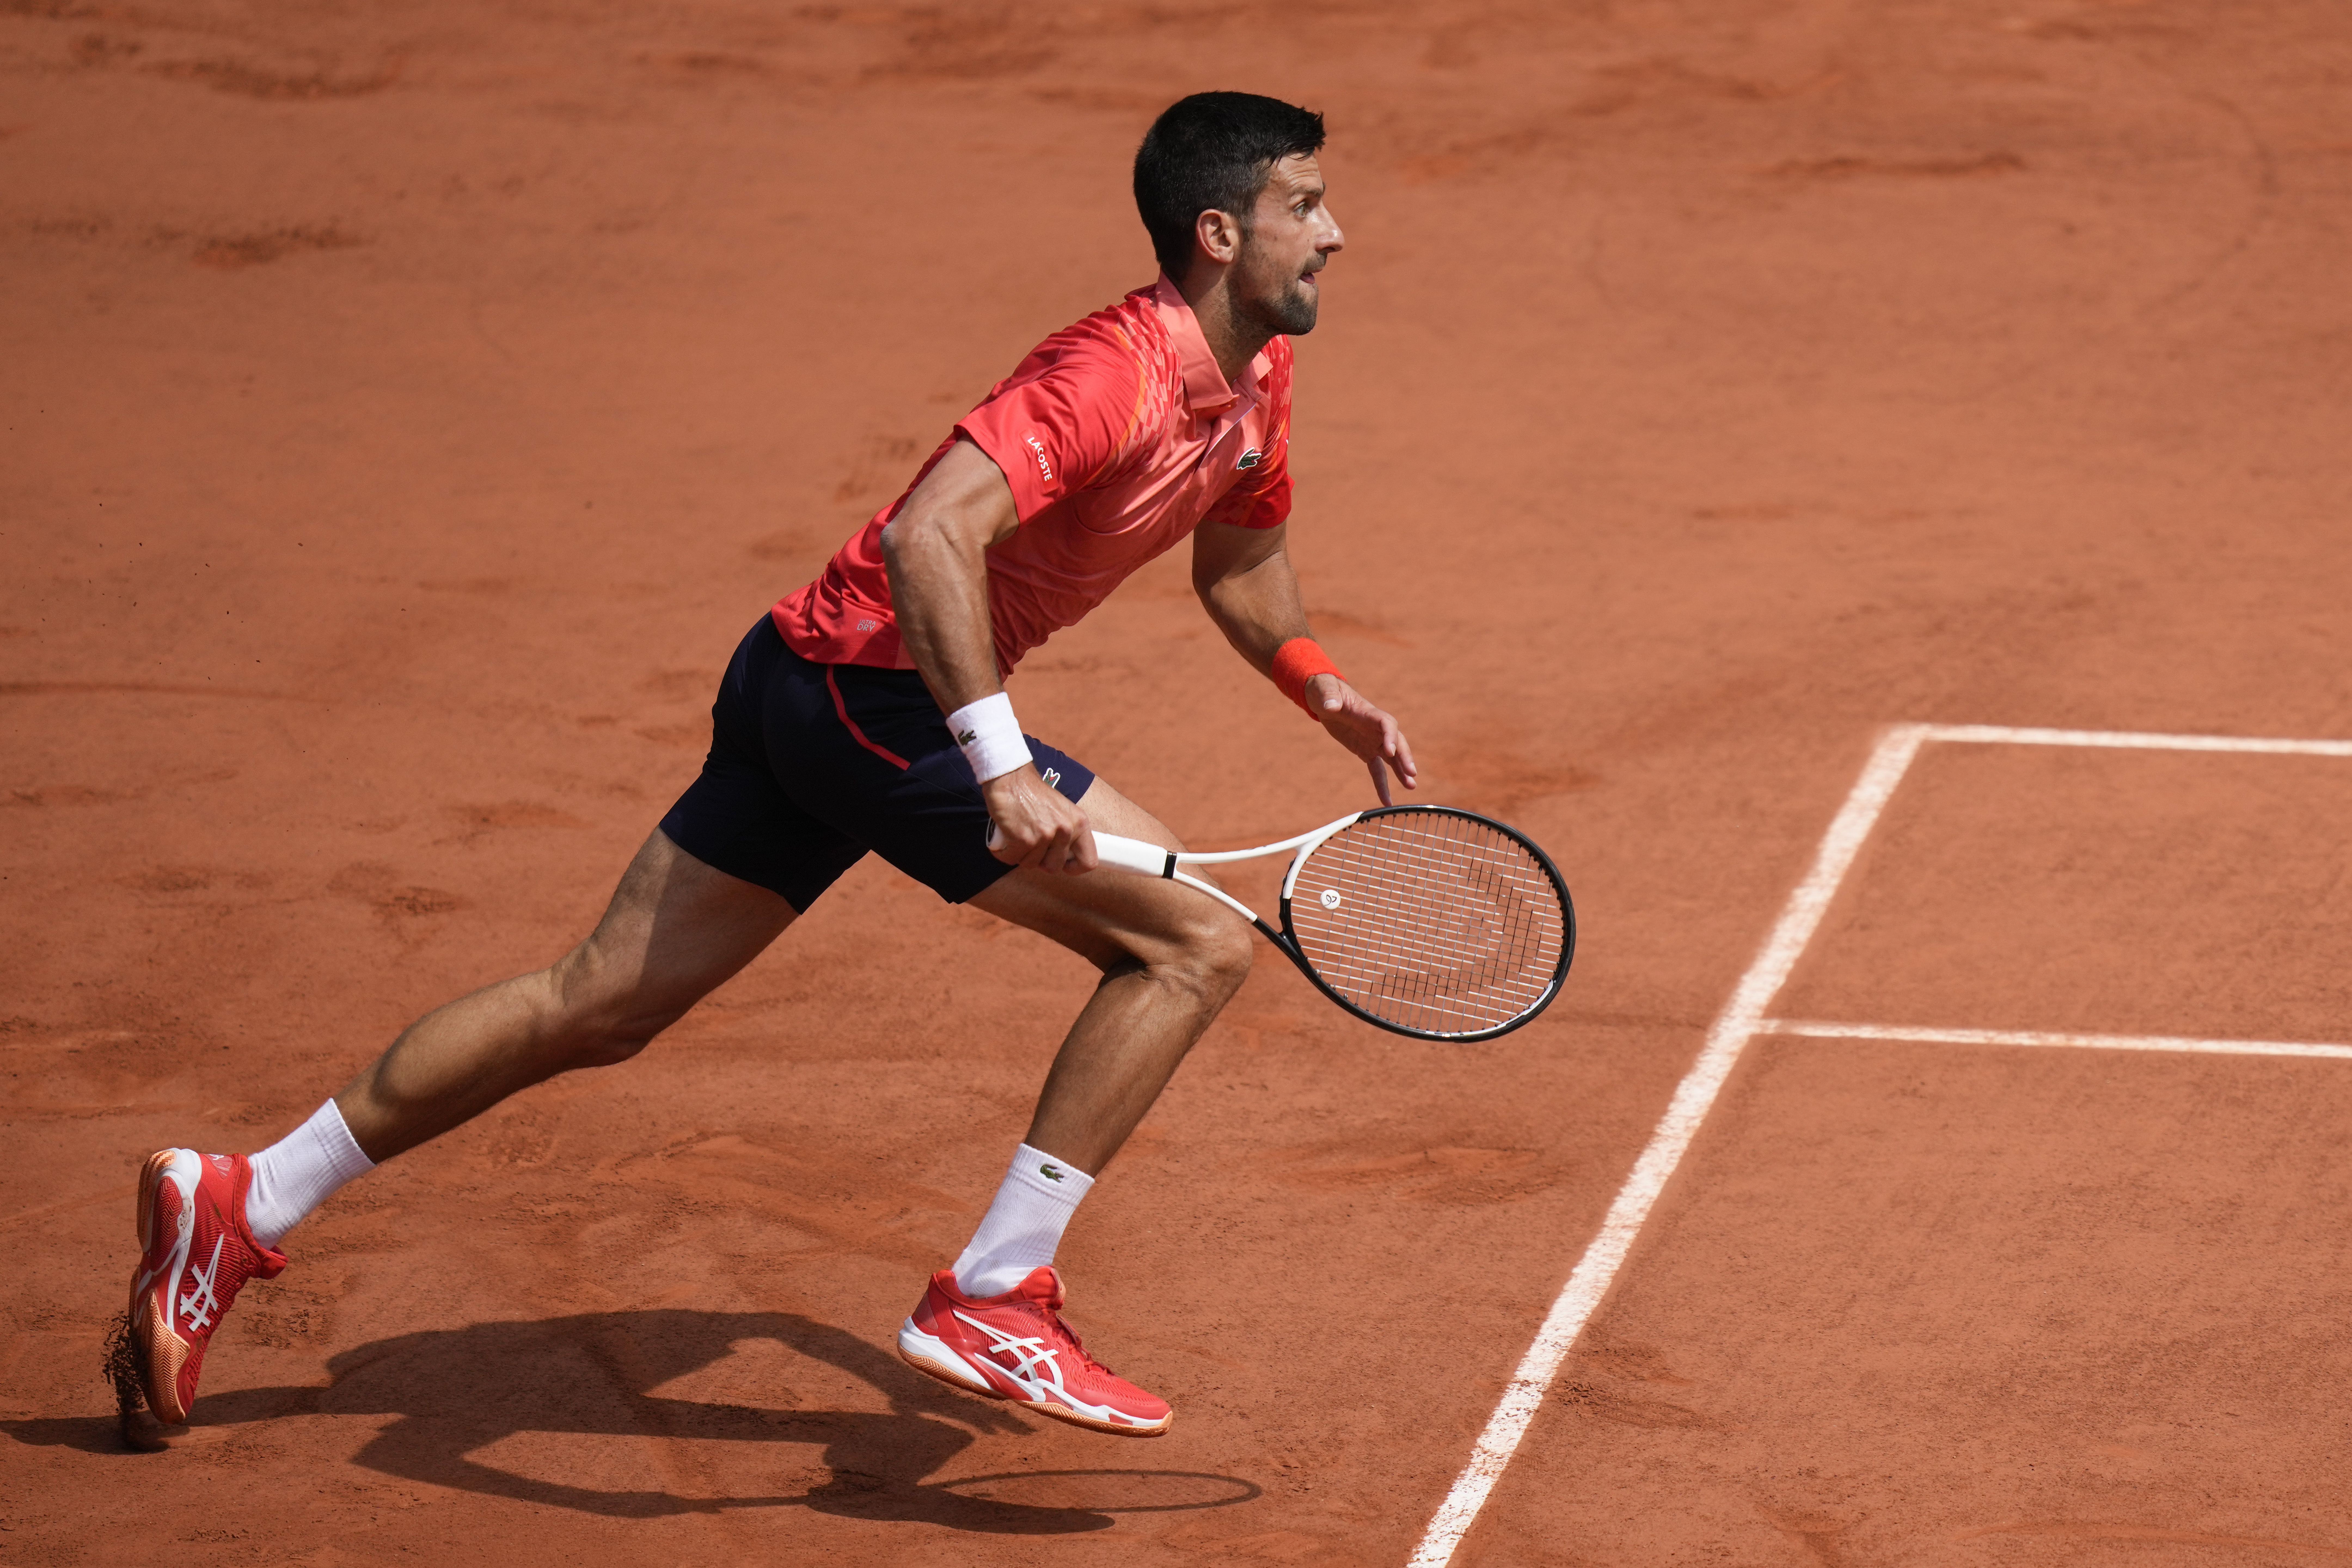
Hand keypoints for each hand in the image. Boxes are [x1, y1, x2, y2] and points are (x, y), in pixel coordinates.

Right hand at [982, 765, 1096, 872]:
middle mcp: (1065, 830)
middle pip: (1053, 867)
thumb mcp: (1062, 810)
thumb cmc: (1032, 793)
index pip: (1088, 861)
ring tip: (1016, 834)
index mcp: (1079, 823)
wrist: (1011, 776)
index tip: (1063, 865)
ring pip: (1031, 864)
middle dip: (1039, 860)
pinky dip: (1004, 852)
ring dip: (1020, 853)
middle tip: (1030, 844)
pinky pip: (1012, 859)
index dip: (1074, 868)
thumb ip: (1067, 832)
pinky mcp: (1024, 839)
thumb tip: (1065, 858)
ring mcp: (1045, 835)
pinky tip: (1004, 837)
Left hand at [1307, 674, 1417, 805]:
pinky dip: (1382, 784)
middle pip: (1396, 742)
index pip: (1386, 724)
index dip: (1390, 736)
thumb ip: (1328, 698)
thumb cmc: (1325, 691)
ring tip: (1411, 787)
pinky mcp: (1366, 751)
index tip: (1389, 751)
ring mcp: (1373, 740)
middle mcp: (1375, 728)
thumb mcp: (1324, 692)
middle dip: (1404, 757)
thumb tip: (1330, 706)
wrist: (1324, 698)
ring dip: (1401, 772)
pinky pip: (1378, 769)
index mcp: (1369, 713)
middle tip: (1411, 774)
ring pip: (1392, 758)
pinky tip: (1387, 801)